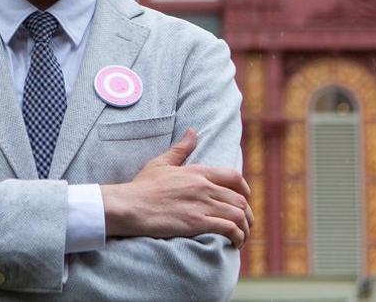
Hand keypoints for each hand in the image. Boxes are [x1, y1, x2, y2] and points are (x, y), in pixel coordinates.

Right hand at [101, 129, 253, 247]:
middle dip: (247, 214)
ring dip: (245, 227)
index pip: (234, 177)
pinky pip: (228, 228)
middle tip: (244, 223)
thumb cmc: (142, 186)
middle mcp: (203, 187)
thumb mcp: (161, 163)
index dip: (244, 189)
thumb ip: (180, 149)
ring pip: (238, 215)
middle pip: (239, 199)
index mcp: (197, 172)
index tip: (244, 199)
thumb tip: (192, 131)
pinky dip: (236, 236)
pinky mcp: (197, 223)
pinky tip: (234, 243)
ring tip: (241, 237)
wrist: (129, 206)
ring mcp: (201, 205)